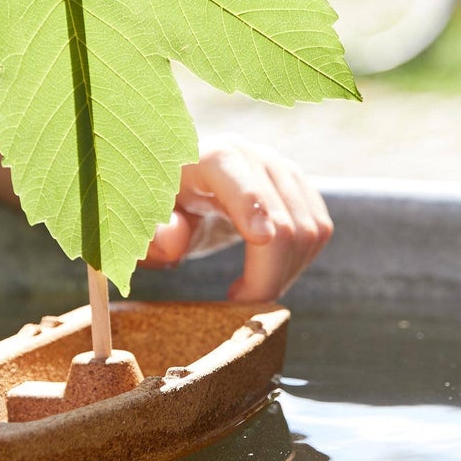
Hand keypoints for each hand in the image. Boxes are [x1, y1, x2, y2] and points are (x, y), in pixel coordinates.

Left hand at [142, 135, 331, 300]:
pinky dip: (296, 263)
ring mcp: (280, 168)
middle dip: (266, 274)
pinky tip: (264, 272)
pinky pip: (318, 231)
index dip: (249, 206)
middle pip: (282, 221)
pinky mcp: (300, 185)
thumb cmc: (157, 208)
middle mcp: (250, 155)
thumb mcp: (143, 225)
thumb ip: (153, 235)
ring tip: (246, 290)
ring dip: (284, 273)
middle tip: (237, 305)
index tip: (259, 239)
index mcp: (206, 157)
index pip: (235, 175)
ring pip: (308, 231)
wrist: (178, 186)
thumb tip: (175, 239)